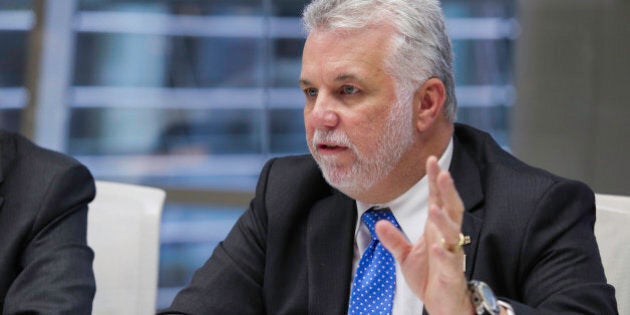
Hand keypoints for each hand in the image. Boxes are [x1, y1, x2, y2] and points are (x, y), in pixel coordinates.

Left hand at [375, 156, 473, 314]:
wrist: (444, 304)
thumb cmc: (430, 277)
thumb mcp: (406, 256)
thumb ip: (394, 239)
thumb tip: (379, 222)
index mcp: (436, 230)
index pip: (437, 200)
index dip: (435, 181)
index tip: (431, 160)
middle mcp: (446, 238)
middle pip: (451, 209)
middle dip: (447, 191)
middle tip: (442, 172)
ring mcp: (451, 254)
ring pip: (452, 233)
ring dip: (443, 220)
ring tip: (435, 208)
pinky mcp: (452, 273)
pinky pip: (450, 261)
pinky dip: (443, 254)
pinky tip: (436, 246)